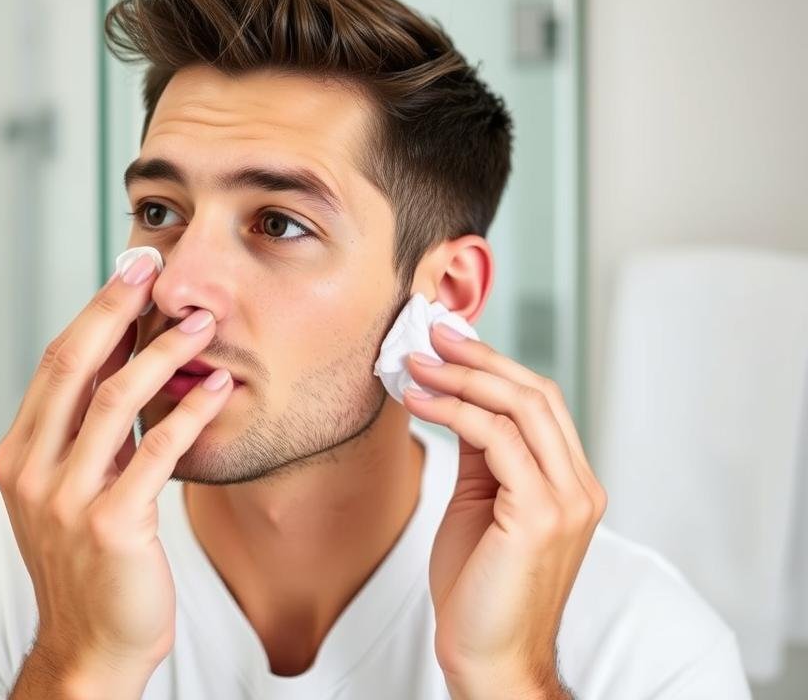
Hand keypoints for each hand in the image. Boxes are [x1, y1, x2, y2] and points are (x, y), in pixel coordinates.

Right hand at [0, 255, 234, 691]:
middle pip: (73, 365)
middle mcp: (33, 471)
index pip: (56, 365)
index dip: (94, 312)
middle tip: (154, 266)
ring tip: (203, 324)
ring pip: (114, 400)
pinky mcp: (111, 526)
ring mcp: (67, 499)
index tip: (128, 271)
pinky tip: (216, 390)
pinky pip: (155, 453)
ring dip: (164, 353)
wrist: (91, 643)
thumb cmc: (89, 563)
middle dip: (115, 308)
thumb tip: (120, 358)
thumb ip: (87, 432)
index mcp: (19, 455)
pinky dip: (188, 414)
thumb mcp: (73, 487)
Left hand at [402, 325, 606, 698]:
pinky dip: (453, 411)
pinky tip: (419, 401)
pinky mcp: (540, 515)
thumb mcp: (481, 503)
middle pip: (536, 394)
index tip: (450, 342)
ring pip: (520, 408)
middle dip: (480, 358)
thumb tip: (460, 398)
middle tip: (432, 336)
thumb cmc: (479, 587)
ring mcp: (566, 500)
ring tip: (415, 363)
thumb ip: (483, 453)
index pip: (541, 403)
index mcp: (571, 484)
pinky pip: (495, 440)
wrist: (489, 656)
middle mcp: (579, 487)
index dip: (495, 365)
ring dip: (460, 378)